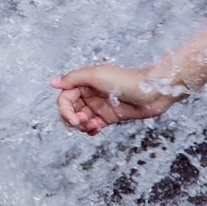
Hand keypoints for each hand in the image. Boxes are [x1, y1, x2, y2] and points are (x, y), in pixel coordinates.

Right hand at [50, 65, 179, 135]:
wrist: (153, 91)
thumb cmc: (126, 79)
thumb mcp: (96, 75)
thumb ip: (73, 79)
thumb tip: (53, 83)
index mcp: (84, 82)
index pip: (65, 97)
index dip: (65, 109)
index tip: (74, 119)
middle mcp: (90, 93)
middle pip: (71, 109)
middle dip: (72, 119)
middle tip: (81, 123)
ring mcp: (99, 105)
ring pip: (81, 119)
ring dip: (82, 126)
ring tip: (93, 127)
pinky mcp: (109, 116)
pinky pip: (93, 125)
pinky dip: (91, 130)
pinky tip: (96, 130)